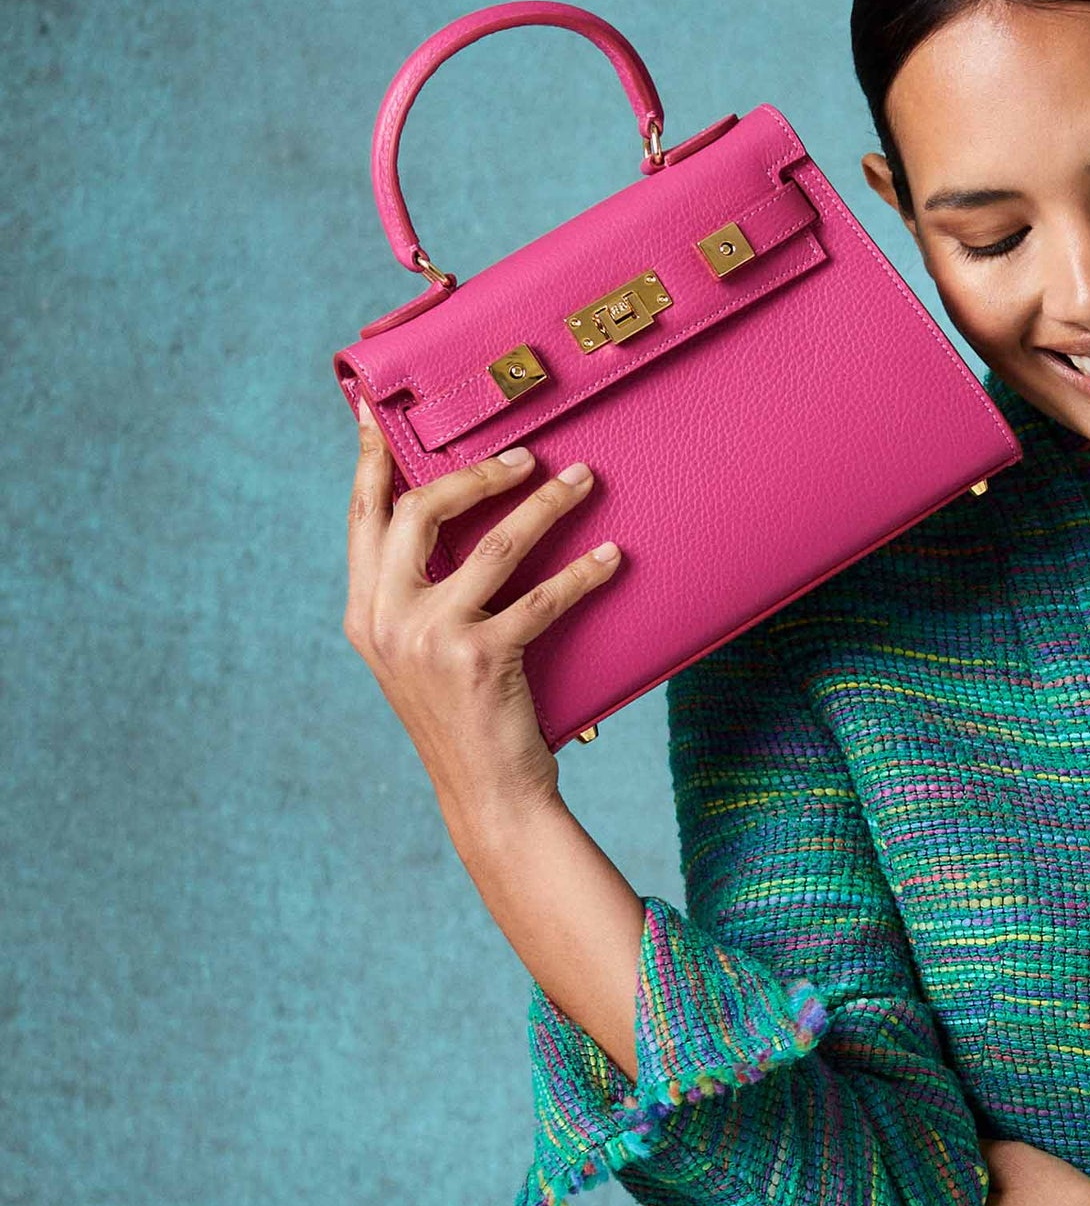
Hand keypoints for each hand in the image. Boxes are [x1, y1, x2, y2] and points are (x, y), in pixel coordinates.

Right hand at [343, 401, 619, 825]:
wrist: (487, 794)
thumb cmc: (464, 716)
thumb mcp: (420, 652)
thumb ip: (420, 594)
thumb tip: (455, 518)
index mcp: (366, 612)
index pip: (363, 517)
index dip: (369, 459)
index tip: (372, 411)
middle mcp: (388, 620)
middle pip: (421, 511)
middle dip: (476, 472)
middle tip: (526, 455)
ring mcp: (432, 639)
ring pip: (496, 543)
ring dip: (547, 504)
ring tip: (582, 480)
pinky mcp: (482, 658)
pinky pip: (544, 596)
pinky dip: (585, 571)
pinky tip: (611, 555)